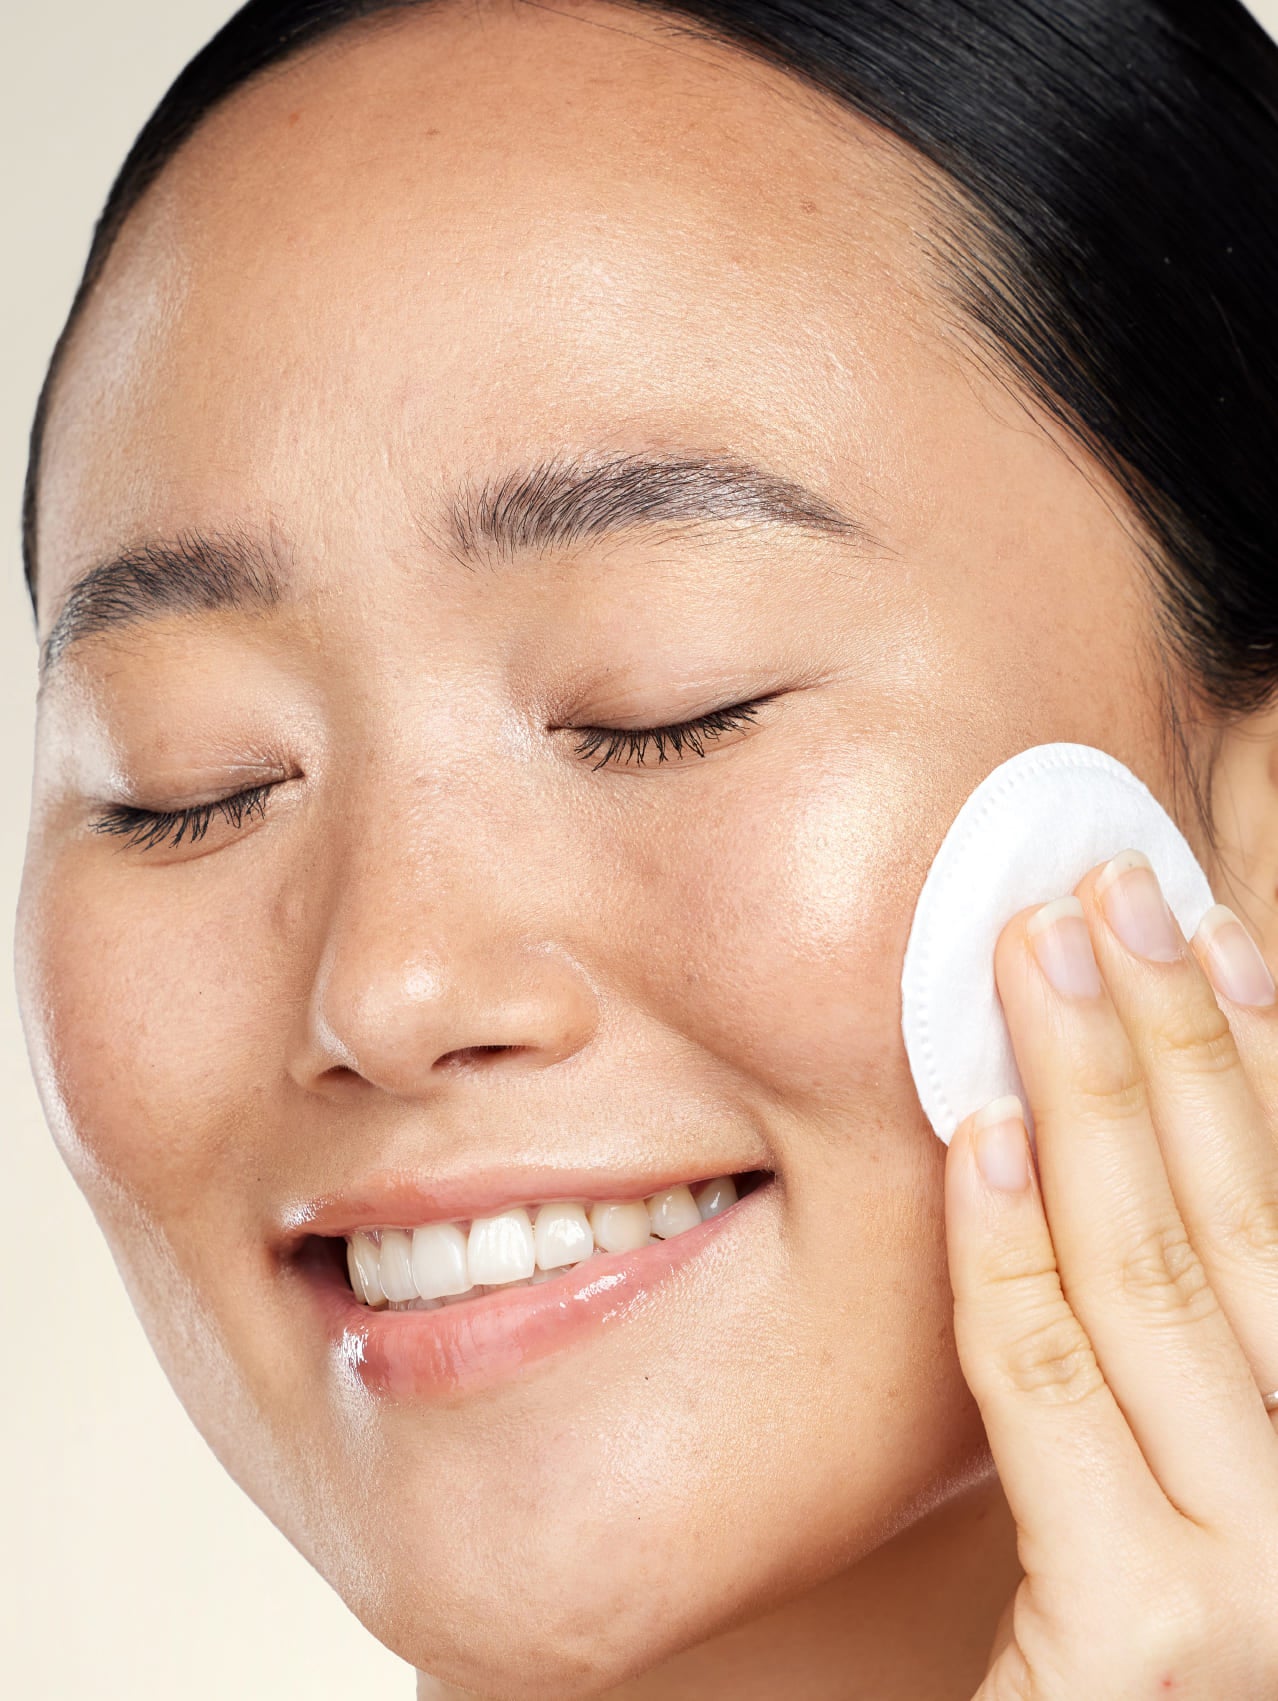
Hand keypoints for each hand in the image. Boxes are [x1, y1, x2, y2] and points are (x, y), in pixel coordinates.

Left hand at [944, 851, 1277, 1699]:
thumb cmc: (1150, 1625)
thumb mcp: (1192, 1455)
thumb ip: (1196, 1313)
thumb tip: (1146, 1128)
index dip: (1266, 1049)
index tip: (1208, 924)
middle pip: (1251, 1210)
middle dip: (1176, 1031)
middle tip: (1110, 889)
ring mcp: (1264, 1574)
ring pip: (1161, 1270)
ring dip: (1095, 1089)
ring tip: (1040, 955)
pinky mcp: (1141, 1633)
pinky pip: (1054, 1386)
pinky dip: (1011, 1246)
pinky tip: (983, 1132)